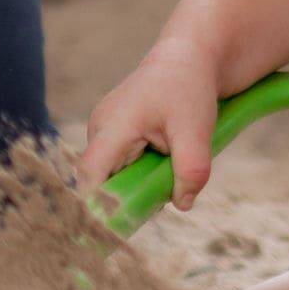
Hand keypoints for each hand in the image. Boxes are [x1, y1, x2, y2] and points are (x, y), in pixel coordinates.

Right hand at [76, 35, 225, 206]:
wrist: (192, 56)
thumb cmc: (189, 86)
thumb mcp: (197, 129)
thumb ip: (191, 169)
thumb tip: (182, 204)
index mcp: (112, 125)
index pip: (91, 175)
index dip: (95, 205)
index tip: (105, 233)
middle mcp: (101, 129)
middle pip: (103, 181)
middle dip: (127, 197)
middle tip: (155, 204)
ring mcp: (106, 131)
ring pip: (115, 175)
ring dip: (139, 183)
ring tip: (168, 169)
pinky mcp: (117, 135)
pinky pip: (123, 166)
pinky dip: (142, 173)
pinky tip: (163, 162)